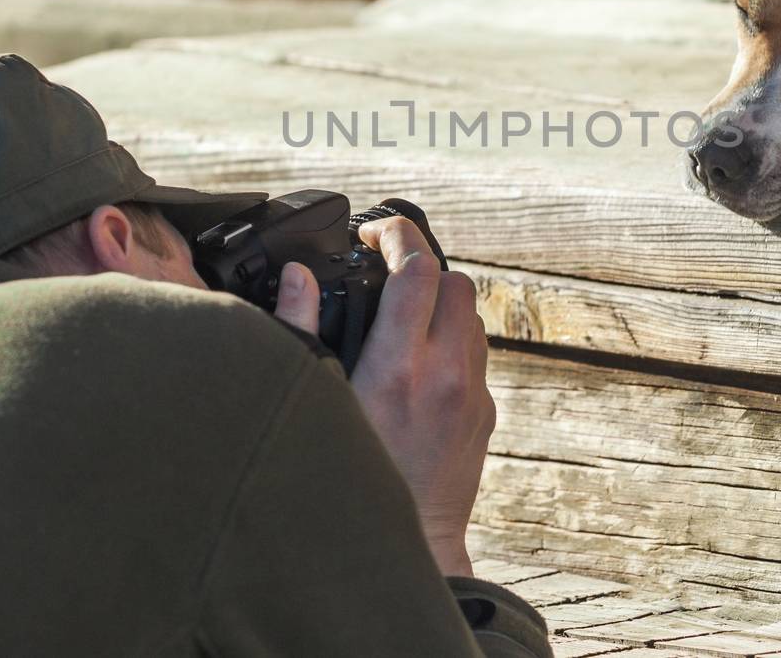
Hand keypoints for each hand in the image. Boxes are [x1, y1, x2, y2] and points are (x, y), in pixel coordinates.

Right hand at [274, 218, 492, 577]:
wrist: (406, 548)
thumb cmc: (348, 479)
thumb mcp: (317, 401)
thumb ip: (301, 329)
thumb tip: (296, 276)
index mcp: (399, 368)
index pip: (417, 269)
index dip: (396, 235)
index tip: (373, 233)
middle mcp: (446, 375)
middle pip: (456, 281)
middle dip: (421, 266)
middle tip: (385, 276)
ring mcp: (472, 395)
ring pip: (472, 316)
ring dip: (440, 304)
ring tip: (401, 319)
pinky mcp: (484, 414)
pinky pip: (477, 355)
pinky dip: (452, 343)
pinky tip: (418, 364)